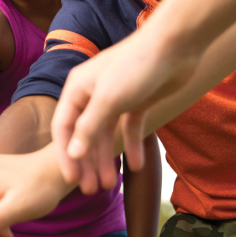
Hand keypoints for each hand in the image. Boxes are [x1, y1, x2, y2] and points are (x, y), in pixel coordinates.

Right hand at [51, 32, 194, 192]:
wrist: (173, 46)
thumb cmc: (135, 67)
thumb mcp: (108, 99)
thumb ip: (88, 127)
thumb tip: (71, 153)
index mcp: (76, 89)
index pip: (63, 128)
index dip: (65, 155)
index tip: (71, 180)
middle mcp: (91, 94)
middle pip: (83, 134)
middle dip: (86, 162)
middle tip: (91, 190)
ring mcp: (114, 98)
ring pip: (105, 135)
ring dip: (107, 159)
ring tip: (110, 185)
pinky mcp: (135, 102)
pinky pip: (129, 129)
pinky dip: (132, 146)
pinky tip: (137, 166)